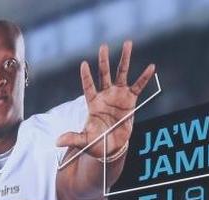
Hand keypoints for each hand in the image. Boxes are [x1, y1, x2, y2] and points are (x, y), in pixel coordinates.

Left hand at [56, 41, 155, 159]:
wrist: (112, 147)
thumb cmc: (96, 142)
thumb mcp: (84, 141)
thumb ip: (73, 138)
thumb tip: (57, 141)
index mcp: (93, 103)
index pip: (88, 86)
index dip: (86, 76)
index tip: (83, 64)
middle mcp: (105, 95)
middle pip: (104, 74)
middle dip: (103, 60)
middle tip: (103, 46)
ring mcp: (118, 95)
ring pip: (121, 74)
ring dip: (124, 59)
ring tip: (128, 43)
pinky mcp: (130, 100)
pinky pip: (138, 86)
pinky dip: (144, 77)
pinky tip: (151, 67)